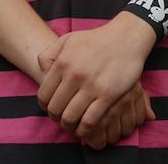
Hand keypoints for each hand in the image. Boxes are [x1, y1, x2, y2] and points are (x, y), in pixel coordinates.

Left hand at [36, 12, 155, 135]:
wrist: (125, 38)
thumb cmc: (95, 40)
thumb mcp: (67, 40)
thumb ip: (49, 55)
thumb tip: (42, 74)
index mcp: (62, 62)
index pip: (44, 95)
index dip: (45, 106)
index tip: (52, 108)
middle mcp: (74, 74)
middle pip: (55, 109)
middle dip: (56, 118)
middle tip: (62, 118)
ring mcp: (91, 85)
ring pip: (70, 118)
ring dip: (69, 126)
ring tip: (73, 125)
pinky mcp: (108, 95)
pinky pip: (89, 121)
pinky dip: (84, 130)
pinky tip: (85, 128)